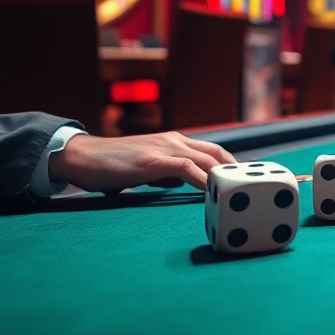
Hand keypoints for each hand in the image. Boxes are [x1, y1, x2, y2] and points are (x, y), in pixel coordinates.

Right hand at [48, 132, 236, 192]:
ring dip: (226, 177)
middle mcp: (174, 140)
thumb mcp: (146, 169)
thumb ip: (166, 174)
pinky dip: (204, 180)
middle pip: (218, 153)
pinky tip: (214, 194)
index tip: (247, 182)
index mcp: (173, 142)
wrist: (81, 157)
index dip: (232, 165)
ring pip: (207, 159)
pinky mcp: (153, 161)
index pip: (213, 150)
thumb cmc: (110, 166)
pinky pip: (187, 169)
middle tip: (253, 191)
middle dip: (238, 172)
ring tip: (242, 194)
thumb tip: (185, 185)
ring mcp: (164, 148)